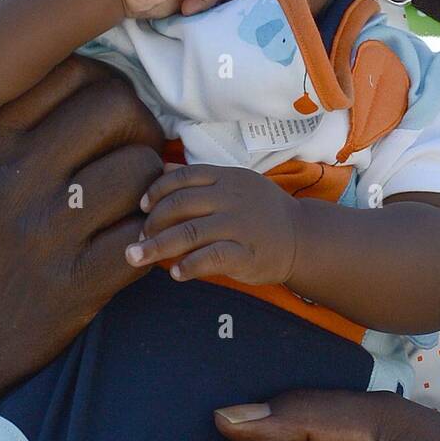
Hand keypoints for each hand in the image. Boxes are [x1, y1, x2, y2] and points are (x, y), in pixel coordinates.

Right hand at [0, 55, 163, 440]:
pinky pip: (145, 235)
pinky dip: (153, 234)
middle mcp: (10, 176)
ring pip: (141, 166)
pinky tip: (136, 240)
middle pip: (116, 106)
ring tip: (140, 195)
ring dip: (153, 179)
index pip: (71, 71)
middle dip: (140, 122)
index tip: (106, 112)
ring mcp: (44, 231)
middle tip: (138, 147)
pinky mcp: (75, 284)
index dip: (104, 84)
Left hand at [126, 164, 298, 284]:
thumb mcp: (235, 185)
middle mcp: (232, 197)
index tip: (142, 208)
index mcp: (227, 178)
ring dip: (157, 247)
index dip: (157, 191)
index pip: (183, 177)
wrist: (302, 237)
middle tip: (136, 240)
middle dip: (152, 223)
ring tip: (136, 257)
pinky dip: (189, 265)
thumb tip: (162, 167)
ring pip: (190, 232)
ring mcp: (240, 224)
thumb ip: (200, 179)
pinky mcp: (247, 253)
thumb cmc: (261, 211)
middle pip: (180, 205)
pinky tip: (175, 273)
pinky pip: (211, 258)